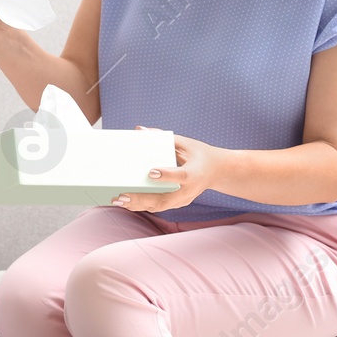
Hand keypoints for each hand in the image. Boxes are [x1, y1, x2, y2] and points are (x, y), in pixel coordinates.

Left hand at [109, 128, 230, 212]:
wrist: (218, 172)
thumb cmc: (200, 154)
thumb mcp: (185, 143)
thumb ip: (163, 137)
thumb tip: (139, 129)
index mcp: (195, 173)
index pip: (181, 175)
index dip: (166, 175)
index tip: (151, 172)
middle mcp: (189, 190)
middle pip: (165, 199)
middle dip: (142, 198)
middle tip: (122, 195)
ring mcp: (183, 199)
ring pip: (159, 206)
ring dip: (137, 205)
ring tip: (118, 200)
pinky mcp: (177, 203)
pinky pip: (158, 207)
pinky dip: (141, 206)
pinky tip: (126, 203)